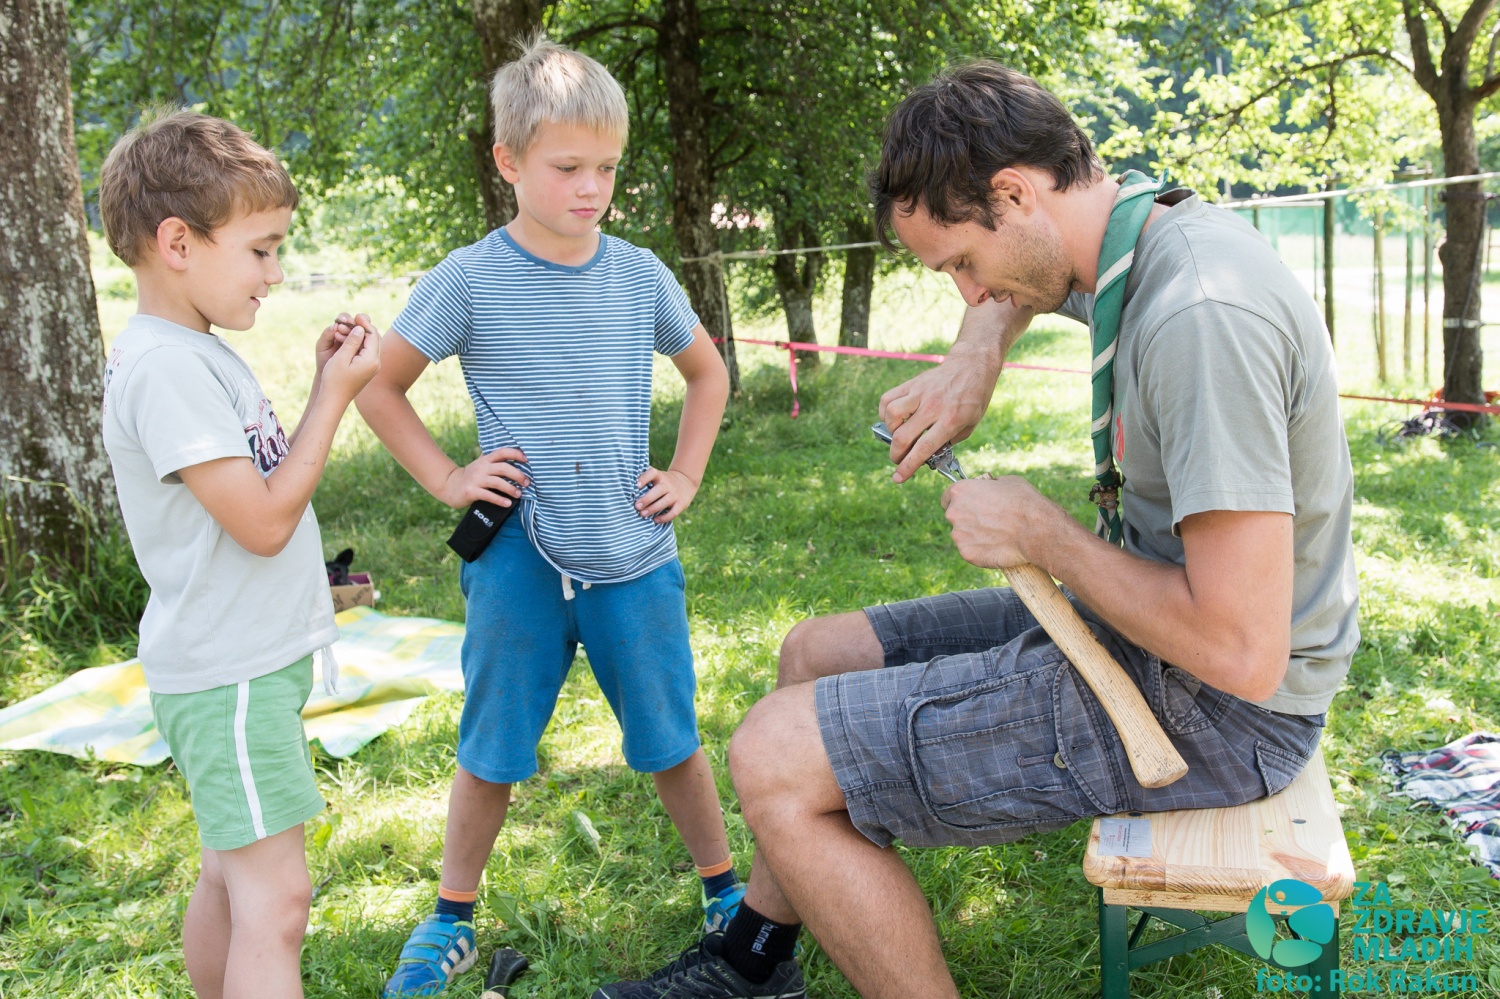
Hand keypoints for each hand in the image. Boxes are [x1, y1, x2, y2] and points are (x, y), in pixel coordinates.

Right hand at [320, 321, 381, 402]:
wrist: (334, 399)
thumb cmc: (334, 379)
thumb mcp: (341, 358)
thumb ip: (352, 342)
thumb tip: (360, 328)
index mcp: (371, 360)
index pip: (373, 335)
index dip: (364, 324)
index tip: (355, 317)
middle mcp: (376, 363)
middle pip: (375, 338)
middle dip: (363, 328)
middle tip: (351, 320)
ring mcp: (373, 367)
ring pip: (371, 344)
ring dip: (360, 335)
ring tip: (346, 329)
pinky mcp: (368, 369)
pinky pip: (367, 351)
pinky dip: (359, 343)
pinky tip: (347, 339)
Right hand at [440, 447, 528, 509]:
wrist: (450, 486)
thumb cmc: (472, 476)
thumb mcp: (481, 465)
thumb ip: (494, 461)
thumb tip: (517, 456)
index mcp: (485, 459)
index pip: (502, 452)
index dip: (516, 454)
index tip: (528, 460)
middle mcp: (481, 467)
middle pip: (503, 468)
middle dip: (518, 475)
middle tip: (527, 483)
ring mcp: (475, 479)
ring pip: (497, 482)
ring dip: (511, 489)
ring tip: (519, 494)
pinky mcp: (471, 491)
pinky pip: (489, 495)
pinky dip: (500, 500)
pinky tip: (507, 503)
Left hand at [635, 467, 696, 522]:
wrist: (686, 483)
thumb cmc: (663, 482)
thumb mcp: (657, 476)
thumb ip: (644, 477)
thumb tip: (624, 481)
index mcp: (660, 476)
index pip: (652, 473)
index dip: (645, 478)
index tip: (636, 485)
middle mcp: (668, 484)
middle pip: (659, 490)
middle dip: (647, 499)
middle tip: (636, 506)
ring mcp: (675, 495)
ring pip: (665, 502)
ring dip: (653, 509)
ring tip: (642, 514)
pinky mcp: (681, 504)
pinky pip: (673, 512)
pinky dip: (664, 518)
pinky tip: (655, 520)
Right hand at [878, 353, 996, 483]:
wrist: (972, 366)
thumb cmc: (973, 398)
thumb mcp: (970, 425)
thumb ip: (949, 441)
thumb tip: (927, 455)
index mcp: (950, 420)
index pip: (923, 448)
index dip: (908, 466)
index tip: (898, 478)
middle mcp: (933, 407)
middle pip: (903, 436)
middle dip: (896, 454)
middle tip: (898, 459)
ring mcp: (920, 393)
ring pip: (892, 414)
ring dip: (891, 430)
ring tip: (898, 433)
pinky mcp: (912, 383)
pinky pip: (888, 398)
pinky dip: (885, 412)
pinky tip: (893, 418)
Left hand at [940, 476, 1048, 569]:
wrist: (1036, 530)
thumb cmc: (1024, 502)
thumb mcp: (1006, 481)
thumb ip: (988, 486)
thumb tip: (987, 488)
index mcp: (960, 491)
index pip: (948, 497)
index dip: (959, 502)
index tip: (969, 506)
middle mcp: (954, 512)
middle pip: (955, 516)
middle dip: (968, 518)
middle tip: (989, 521)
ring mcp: (958, 535)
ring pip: (962, 535)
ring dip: (974, 535)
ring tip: (997, 535)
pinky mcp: (966, 553)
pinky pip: (970, 551)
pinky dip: (980, 550)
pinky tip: (996, 546)